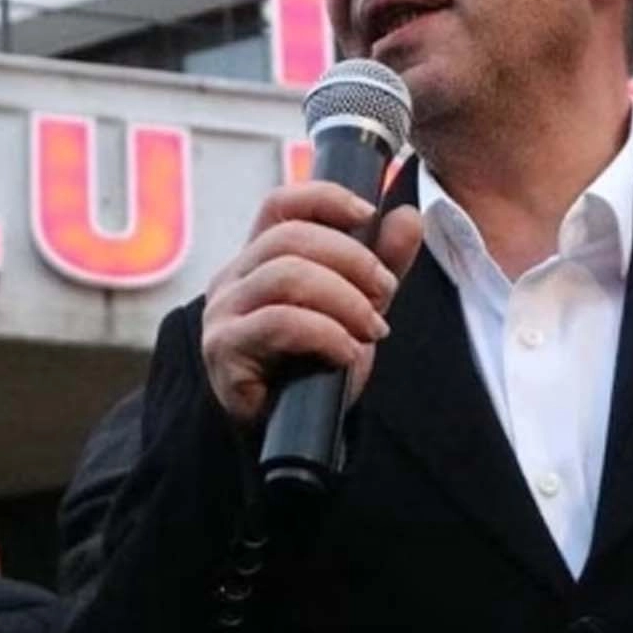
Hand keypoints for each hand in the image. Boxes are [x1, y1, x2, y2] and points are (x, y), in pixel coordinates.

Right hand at [200, 182, 423, 427]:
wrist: (290, 434)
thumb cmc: (314, 366)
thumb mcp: (357, 307)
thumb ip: (381, 263)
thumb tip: (409, 215)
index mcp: (260, 258)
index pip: (280, 204)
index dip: (324, 197)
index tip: (368, 211)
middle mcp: (234, 277)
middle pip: (290, 237)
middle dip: (352, 259)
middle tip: (385, 292)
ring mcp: (224, 312)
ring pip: (286, 275)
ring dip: (343, 298)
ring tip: (371, 328)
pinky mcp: (225, 348)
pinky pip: (280, 322)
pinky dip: (325, 332)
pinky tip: (346, 352)